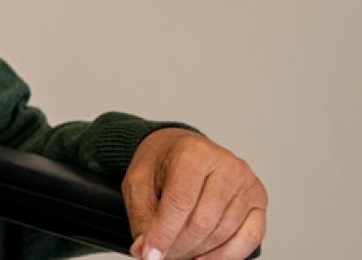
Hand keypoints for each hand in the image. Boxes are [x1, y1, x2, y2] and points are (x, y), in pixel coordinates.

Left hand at [123, 128, 266, 259]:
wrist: (182, 148)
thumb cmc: (161, 163)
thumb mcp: (138, 183)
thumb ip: (141, 217)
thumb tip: (146, 251)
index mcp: (193, 153)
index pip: (180, 202)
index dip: (164, 233)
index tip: (150, 254)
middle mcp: (226, 165)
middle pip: (203, 221)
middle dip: (178, 245)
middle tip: (161, 254)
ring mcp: (247, 182)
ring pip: (224, 233)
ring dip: (198, 251)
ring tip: (177, 251)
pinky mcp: (259, 199)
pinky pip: (250, 237)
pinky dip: (226, 255)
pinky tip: (204, 258)